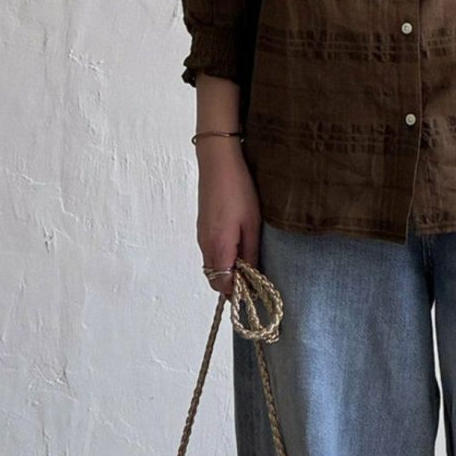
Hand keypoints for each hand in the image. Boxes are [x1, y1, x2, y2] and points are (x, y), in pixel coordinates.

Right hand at [196, 138, 261, 299]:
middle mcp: (205, 245)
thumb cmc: (239, 190)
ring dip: (228, 270)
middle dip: (232, 284)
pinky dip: (222, 258)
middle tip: (253, 277)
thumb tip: (251, 277)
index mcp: (219, 246)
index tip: (254, 289)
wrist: (218, 163)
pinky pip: (210, 253)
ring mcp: (201, 236)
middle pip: (215, 279)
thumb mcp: (252, 224)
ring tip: (248, 259)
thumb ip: (250, 253)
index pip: (223, 285)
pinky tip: (238, 245)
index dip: (238, 292)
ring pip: (212, 266)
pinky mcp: (202, 228)